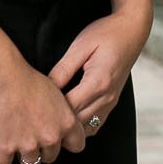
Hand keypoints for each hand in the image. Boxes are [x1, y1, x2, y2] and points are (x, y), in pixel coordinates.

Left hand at [0, 8, 149, 163]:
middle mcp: (107, 97)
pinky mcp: (112, 102)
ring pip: (87, 129)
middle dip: (56, 127)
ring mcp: (111, 102)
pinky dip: (80, 128)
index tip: (31, 113)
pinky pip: (95, 125)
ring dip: (68, 131)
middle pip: (77, 123)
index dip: (49, 113)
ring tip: (47, 129)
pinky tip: (65, 124)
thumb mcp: (80, 47)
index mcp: (98, 82)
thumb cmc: (105, 34)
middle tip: (33, 127)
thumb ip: (63, 69)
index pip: (69, 107)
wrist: (131, 31)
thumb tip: (46, 88)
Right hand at [0, 49, 89, 163]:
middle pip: (51, 157)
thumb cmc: (26, 79)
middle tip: (32, 139)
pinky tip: (0, 151)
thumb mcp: (54, 93)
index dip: (66, 143)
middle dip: (42, 150)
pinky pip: (4, 163)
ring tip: (16, 146)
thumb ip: (59, 113)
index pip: (77, 146)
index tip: (59, 141)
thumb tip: (56, 121)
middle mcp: (50, 137)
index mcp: (66, 123)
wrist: (2, 76)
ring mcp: (28, 145)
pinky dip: (1, 158)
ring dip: (23, 156)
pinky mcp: (6, 147)